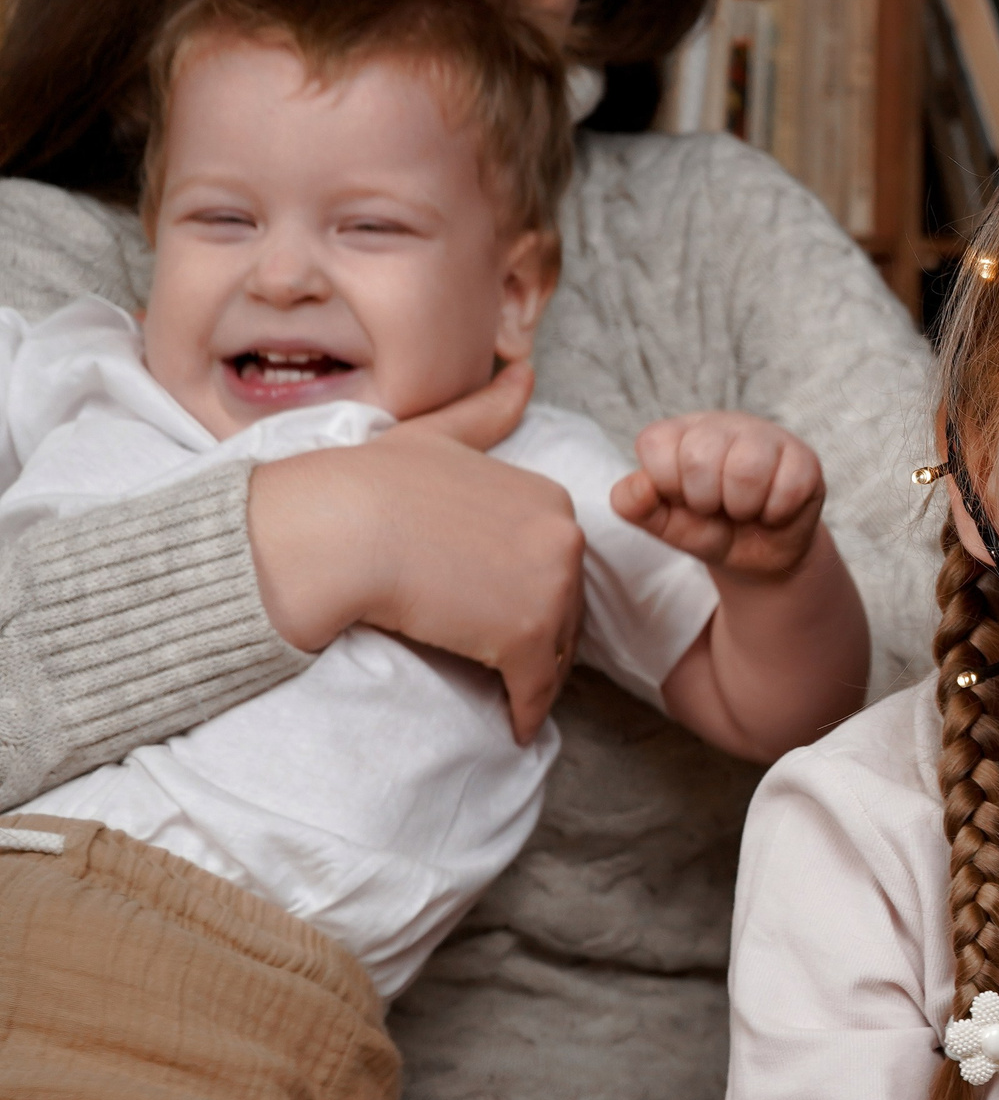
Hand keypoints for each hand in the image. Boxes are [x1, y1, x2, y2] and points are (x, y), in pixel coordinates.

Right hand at [248, 362, 583, 743]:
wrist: (334, 530)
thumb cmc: (365, 484)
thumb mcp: (433, 437)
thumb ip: (486, 413)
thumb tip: (528, 372)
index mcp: (548, 496)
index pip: (554, 564)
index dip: (528, 593)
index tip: (502, 615)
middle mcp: (563, 536)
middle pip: (562, 609)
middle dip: (540, 637)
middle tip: (509, 667)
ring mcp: (550, 587)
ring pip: (555, 651)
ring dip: (535, 678)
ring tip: (510, 697)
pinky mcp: (527, 637)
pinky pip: (536, 689)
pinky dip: (528, 713)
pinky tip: (515, 727)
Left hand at [612, 411, 825, 576]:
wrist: (762, 555)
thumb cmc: (711, 529)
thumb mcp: (667, 525)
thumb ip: (636, 506)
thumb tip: (637, 484)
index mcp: (681, 433)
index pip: (656, 443)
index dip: (668, 486)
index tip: (684, 499)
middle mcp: (722, 424)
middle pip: (700, 456)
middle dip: (706, 501)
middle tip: (718, 508)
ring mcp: (766, 436)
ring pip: (746, 468)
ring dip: (743, 508)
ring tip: (745, 510)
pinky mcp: (804, 457)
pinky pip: (788, 487)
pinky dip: (776, 513)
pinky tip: (773, 510)